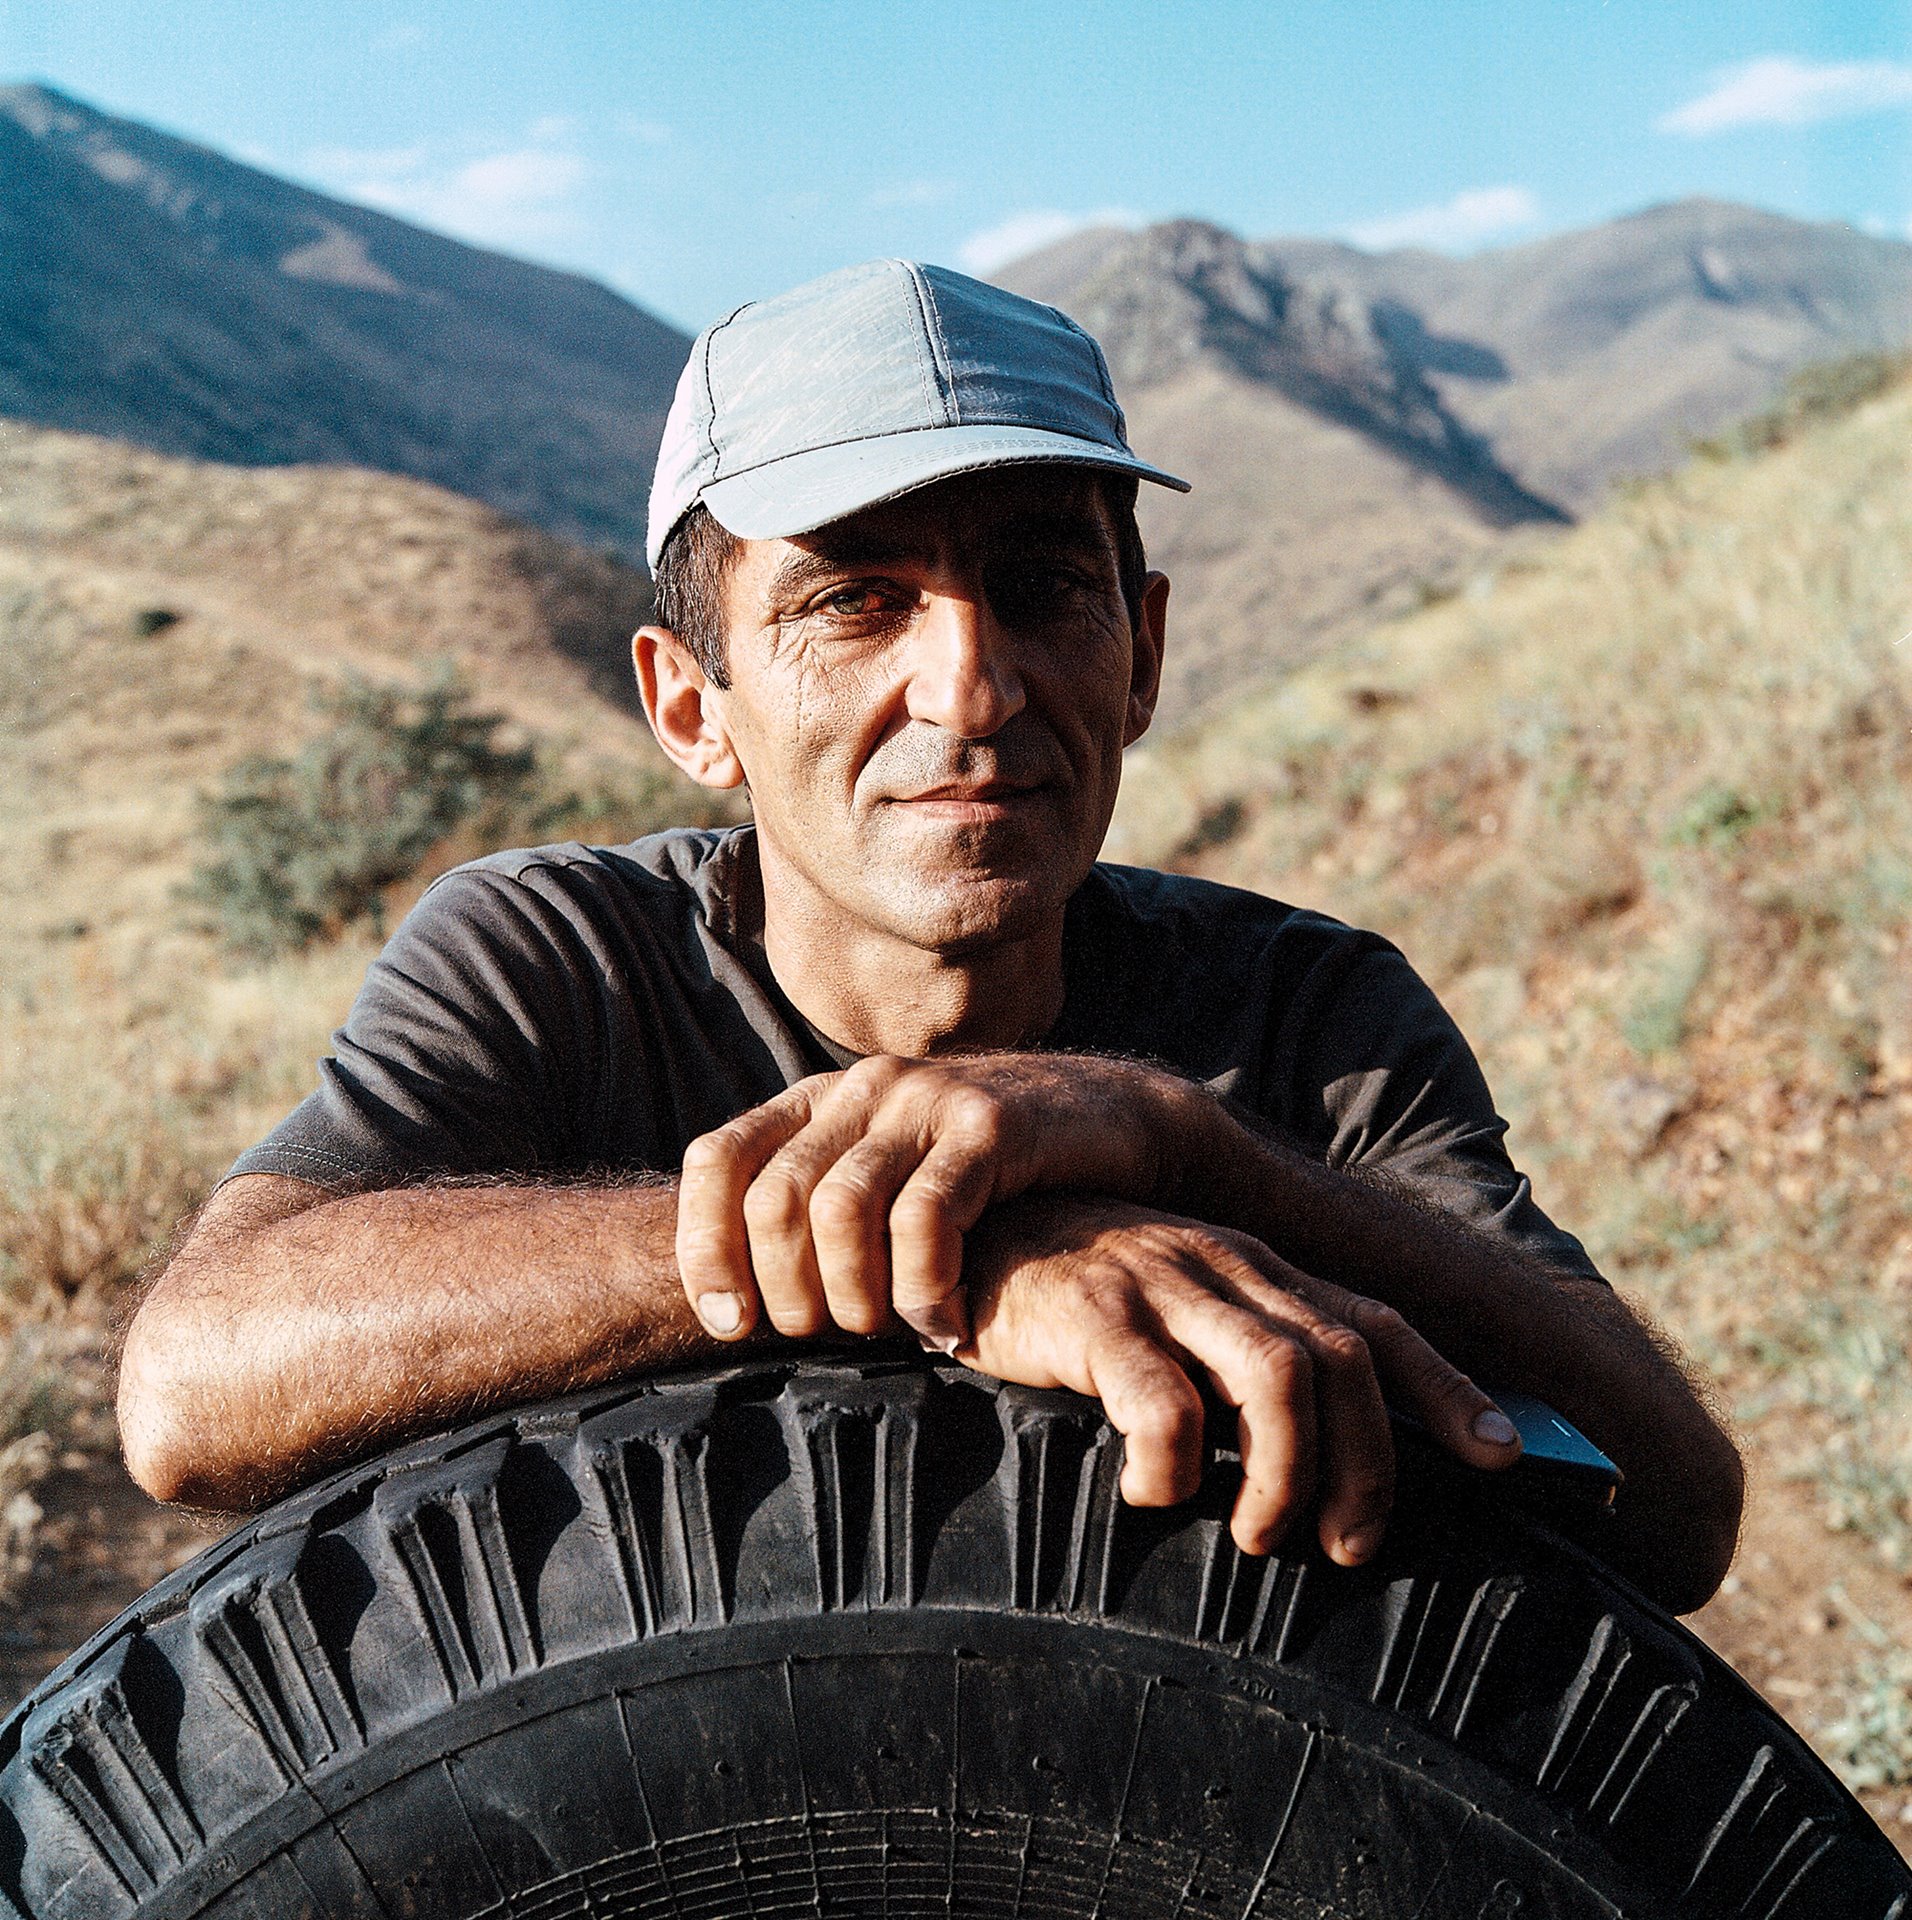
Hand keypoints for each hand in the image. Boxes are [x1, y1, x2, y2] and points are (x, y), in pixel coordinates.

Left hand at [674, 1052, 1199, 1347]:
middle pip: (774, 1198)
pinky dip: (925, 1291)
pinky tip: (949, 1324)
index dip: (705, 1249)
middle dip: (789, 1292)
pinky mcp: (990, 1126)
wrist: (1111, 1121)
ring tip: (890, 1332)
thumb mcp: (893, 1175)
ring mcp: (926, 1099)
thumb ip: (823, 1213)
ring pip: (840, 1209)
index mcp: (821, 1100)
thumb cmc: (991, 1179)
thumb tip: (736, 1301)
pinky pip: (925, 1219)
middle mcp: (864, 1088)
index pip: (716, 1159)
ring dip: (855, 1296)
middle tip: (834, 1337)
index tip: (730, 1325)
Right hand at [959, 1195, 1522, 1562]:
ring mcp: (1161, 1284)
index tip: (1505, 1452)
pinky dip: (1173, 1468)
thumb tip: (1308, 1459)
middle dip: (1368, 1464)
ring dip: (1285, 1474)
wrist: (967, 1229)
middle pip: (1343, 1359)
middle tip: (1347, 1544)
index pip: (1374, 1321)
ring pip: (1277, 1376)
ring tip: (1259, 1535)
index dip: (1448, 1388)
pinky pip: (1162, 1403)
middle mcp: (1223, 1266)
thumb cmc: (1076, 1292)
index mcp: (1253, 1268)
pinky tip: (1150, 1496)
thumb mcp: (1175, 1309)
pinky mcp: (1093, 1315)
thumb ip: (1236, 1358)